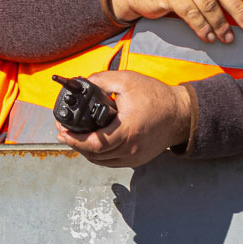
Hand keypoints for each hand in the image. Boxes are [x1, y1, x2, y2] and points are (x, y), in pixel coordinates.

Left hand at [56, 71, 193, 167]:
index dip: (75, 140)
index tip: (62, 132)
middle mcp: (130, 148)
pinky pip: (112, 162)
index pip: (95, 144)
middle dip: (75, 144)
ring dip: (86, 151)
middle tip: (63, 132)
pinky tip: (93, 144)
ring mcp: (134, 157)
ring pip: (101, 161)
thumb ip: (102, 80)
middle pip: (94, 155)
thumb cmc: (156, 97)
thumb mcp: (127, 81)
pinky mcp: (137, 160)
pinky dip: (99, 155)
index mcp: (127, 130)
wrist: (180, 114)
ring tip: (75, 137)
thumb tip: (84, 82)